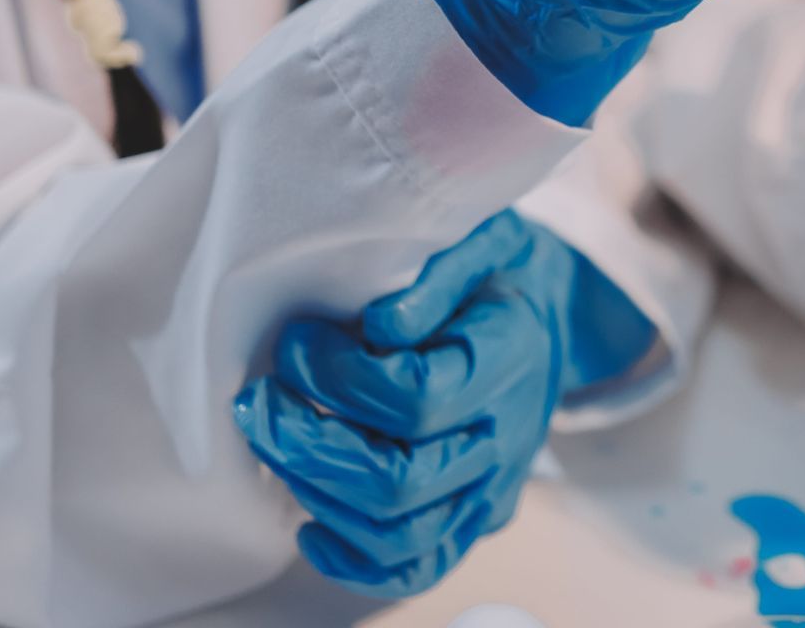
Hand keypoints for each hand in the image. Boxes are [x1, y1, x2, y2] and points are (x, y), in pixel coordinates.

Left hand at [233, 213, 652, 597]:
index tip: (296, 339)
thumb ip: (438, 272)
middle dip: (308, 445)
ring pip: (398, 534)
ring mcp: (493, 486)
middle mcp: (508, 434)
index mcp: (512, 356)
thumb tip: (381, 327)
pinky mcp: (474, 518)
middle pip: (400, 479)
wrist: (547, 311)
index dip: (339, 377)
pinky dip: (351, 557)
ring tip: (272, 441)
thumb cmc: (494, 268)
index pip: (418, 397)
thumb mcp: (481, 237)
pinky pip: (415, 566)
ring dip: (316, 492)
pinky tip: (307, 515)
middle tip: (257, 401)